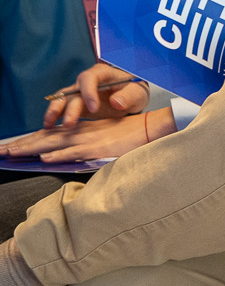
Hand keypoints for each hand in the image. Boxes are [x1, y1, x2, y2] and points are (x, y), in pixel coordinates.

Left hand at [0, 107, 171, 162]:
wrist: (149, 128)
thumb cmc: (127, 134)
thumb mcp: (100, 137)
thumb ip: (80, 144)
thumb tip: (57, 155)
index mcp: (78, 130)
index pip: (46, 135)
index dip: (26, 141)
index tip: (9, 146)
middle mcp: (78, 133)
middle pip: (43, 138)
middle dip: (20, 145)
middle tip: (0, 151)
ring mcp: (87, 141)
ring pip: (53, 144)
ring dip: (30, 149)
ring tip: (11, 153)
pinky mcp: (98, 149)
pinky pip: (75, 152)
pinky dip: (59, 154)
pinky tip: (45, 158)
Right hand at [42, 61, 150, 127]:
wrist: (130, 96)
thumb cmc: (134, 90)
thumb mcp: (138, 92)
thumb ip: (129, 96)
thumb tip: (116, 102)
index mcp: (101, 73)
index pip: (89, 78)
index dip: (88, 93)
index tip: (93, 109)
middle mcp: (86, 81)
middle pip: (71, 91)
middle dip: (68, 108)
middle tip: (69, 124)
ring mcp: (79, 93)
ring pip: (61, 99)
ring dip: (54, 112)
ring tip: (48, 125)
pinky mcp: (76, 104)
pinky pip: (62, 110)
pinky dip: (55, 118)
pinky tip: (49, 129)